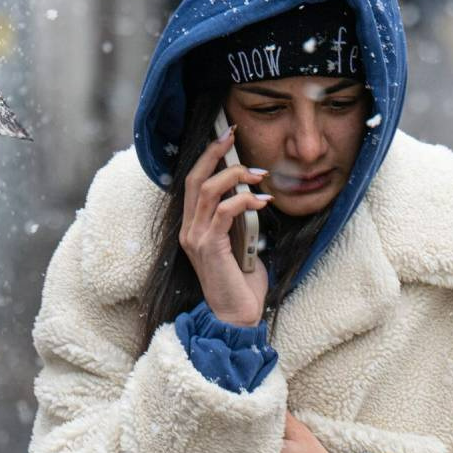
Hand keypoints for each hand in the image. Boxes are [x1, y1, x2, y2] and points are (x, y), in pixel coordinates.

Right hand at [179, 126, 271, 326]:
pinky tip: (262, 201)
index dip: (208, 158)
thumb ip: (240, 222)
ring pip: (208, 191)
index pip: (194, 183)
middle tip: (232, 135)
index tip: (226, 138)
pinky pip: (224, 212)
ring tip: (259, 175)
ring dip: (235, 176)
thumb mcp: (241, 244)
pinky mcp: (209, 246)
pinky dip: (244, 201)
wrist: (236, 316)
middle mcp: (189, 229)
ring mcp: (196, 238)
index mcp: (194, 227)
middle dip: (214, 153)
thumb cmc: (242, 283)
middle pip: (195, 179)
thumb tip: (253, 197)